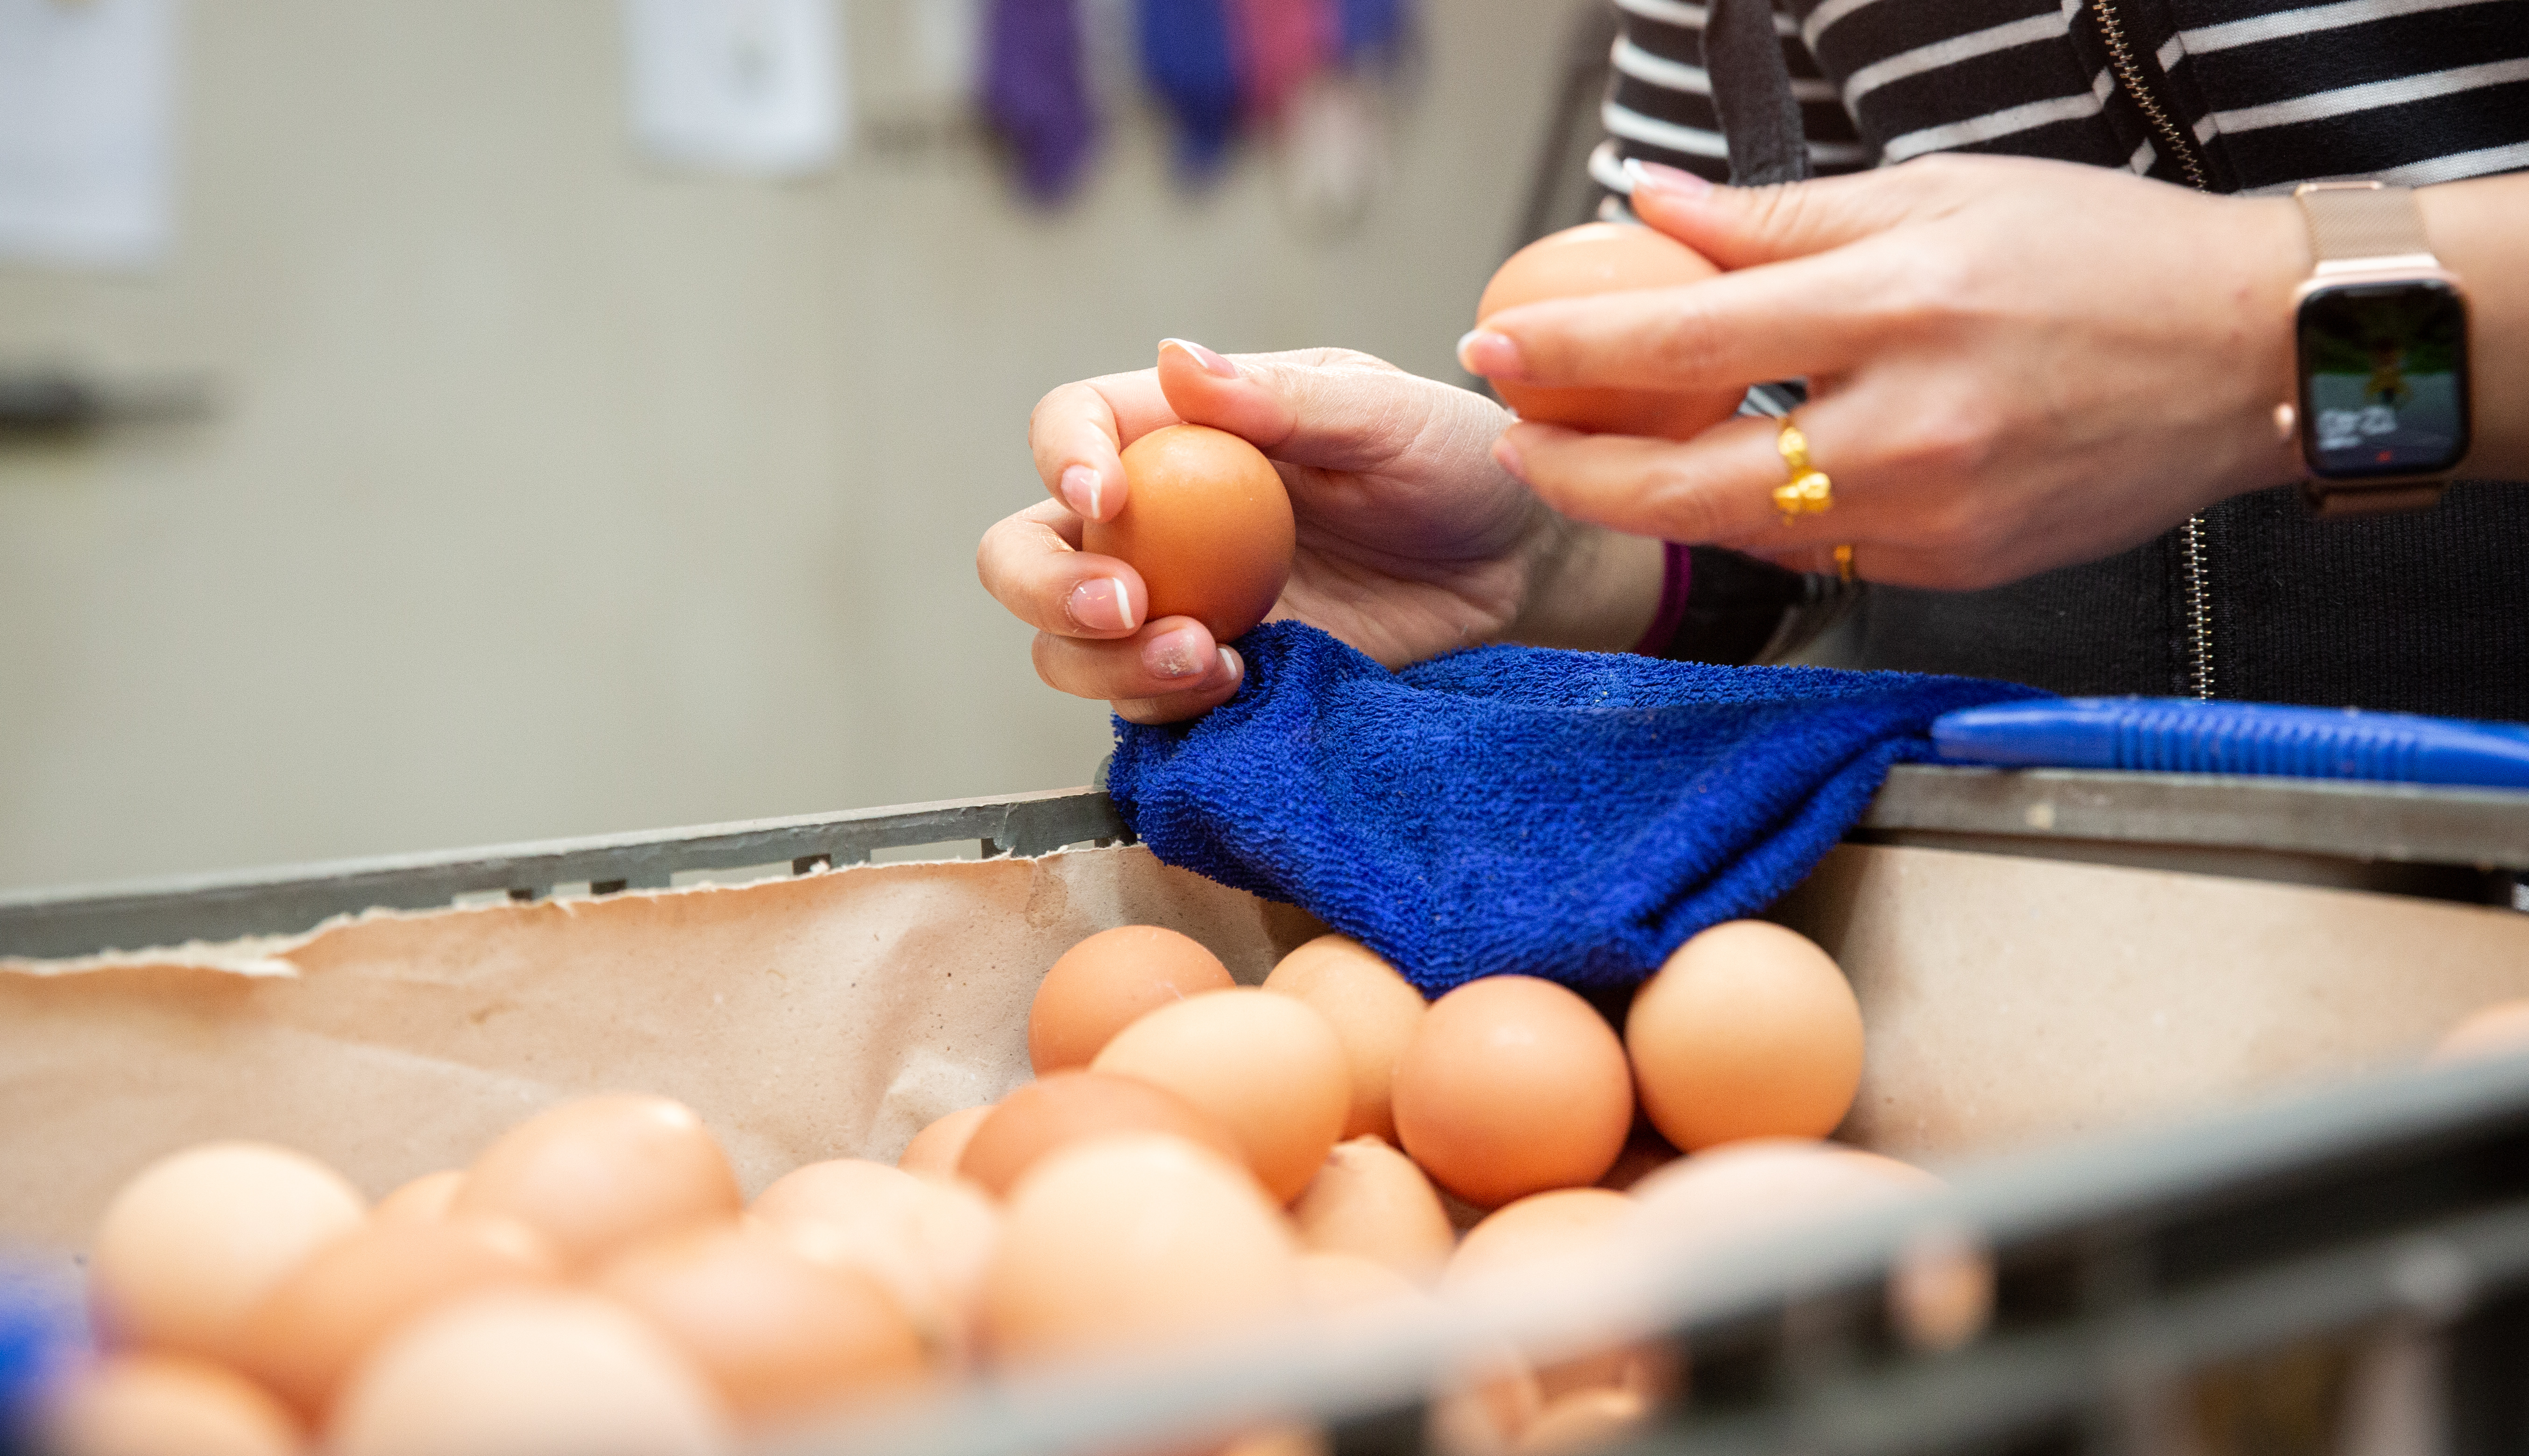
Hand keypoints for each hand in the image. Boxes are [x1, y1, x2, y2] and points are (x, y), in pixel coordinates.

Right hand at [978, 341, 1662, 722]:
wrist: (1512, 565)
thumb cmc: (1454, 462)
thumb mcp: (1391, 413)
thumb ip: (1289, 399)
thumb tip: (1178, 361)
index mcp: (1182, 430)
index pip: (1072, 424)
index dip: (1062, 457)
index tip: (1105, 497)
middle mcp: (1158, 520)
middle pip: (1026, 552)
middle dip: (1047, 586)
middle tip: (1126, 605)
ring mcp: (1178, 605)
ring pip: (1067, 646)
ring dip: (1110, 662)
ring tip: (1212, 656)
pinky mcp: (1213, 679)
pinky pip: (1143, 707)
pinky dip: (1166, 707)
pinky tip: (1241, 686)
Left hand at [1457, 155, 2311, 589]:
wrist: (2249, 353)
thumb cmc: (2106, 259)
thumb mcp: (1936, 197)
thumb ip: (1775, 221)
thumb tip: (1649, 211)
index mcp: (1897, 307)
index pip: (1680, 345)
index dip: (1567, 355)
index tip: (1498, 351)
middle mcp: (1910, 425)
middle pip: (1684, 484)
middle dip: (1575, 475)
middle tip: (1519, 445)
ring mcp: (1934, 512)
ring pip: (1743, 530)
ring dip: (1656, 501)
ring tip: (1607, 455)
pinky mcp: (1956, 566)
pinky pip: (1822, 552)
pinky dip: (1764, 516)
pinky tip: (1743, 474)